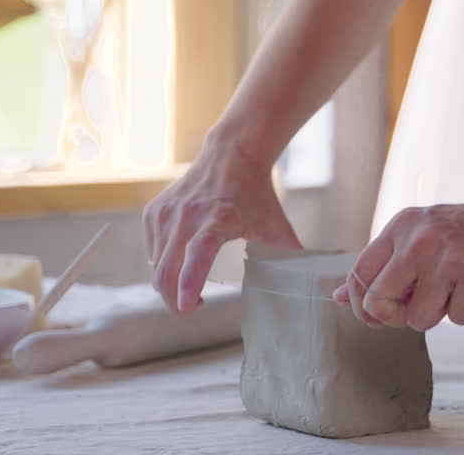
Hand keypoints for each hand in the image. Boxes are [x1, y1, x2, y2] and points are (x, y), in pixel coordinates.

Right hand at [145, 138, 301, 313]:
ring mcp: (166, 213)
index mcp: (219, 218)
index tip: (186, 307)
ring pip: (156, 267)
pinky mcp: (153, 213)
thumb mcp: (275, 225)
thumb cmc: (256, 195)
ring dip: (169, 285)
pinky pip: (152, 252)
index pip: (199, 252)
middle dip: (174, 301)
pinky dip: (163, 264)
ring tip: (191, 286)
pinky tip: (182, 258)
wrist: (231, 154)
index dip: (190, 281)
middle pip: (167, 271)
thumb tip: (311, 286)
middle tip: (191, 309)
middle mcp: (187, 215)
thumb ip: (291, 256)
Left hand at [333, 159, 463, 329]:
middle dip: (397, 316)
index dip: (362, 306)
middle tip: (420, 306)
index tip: (375, 317)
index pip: (360, 275)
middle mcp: (422, 236)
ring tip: (456, 288)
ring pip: (420, 318)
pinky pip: (458, 319)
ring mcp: (452, 254)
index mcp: (403, 224)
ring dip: (438, 314)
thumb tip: (339, 296)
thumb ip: (384, 266)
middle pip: (382, 303)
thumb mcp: (423, 236)